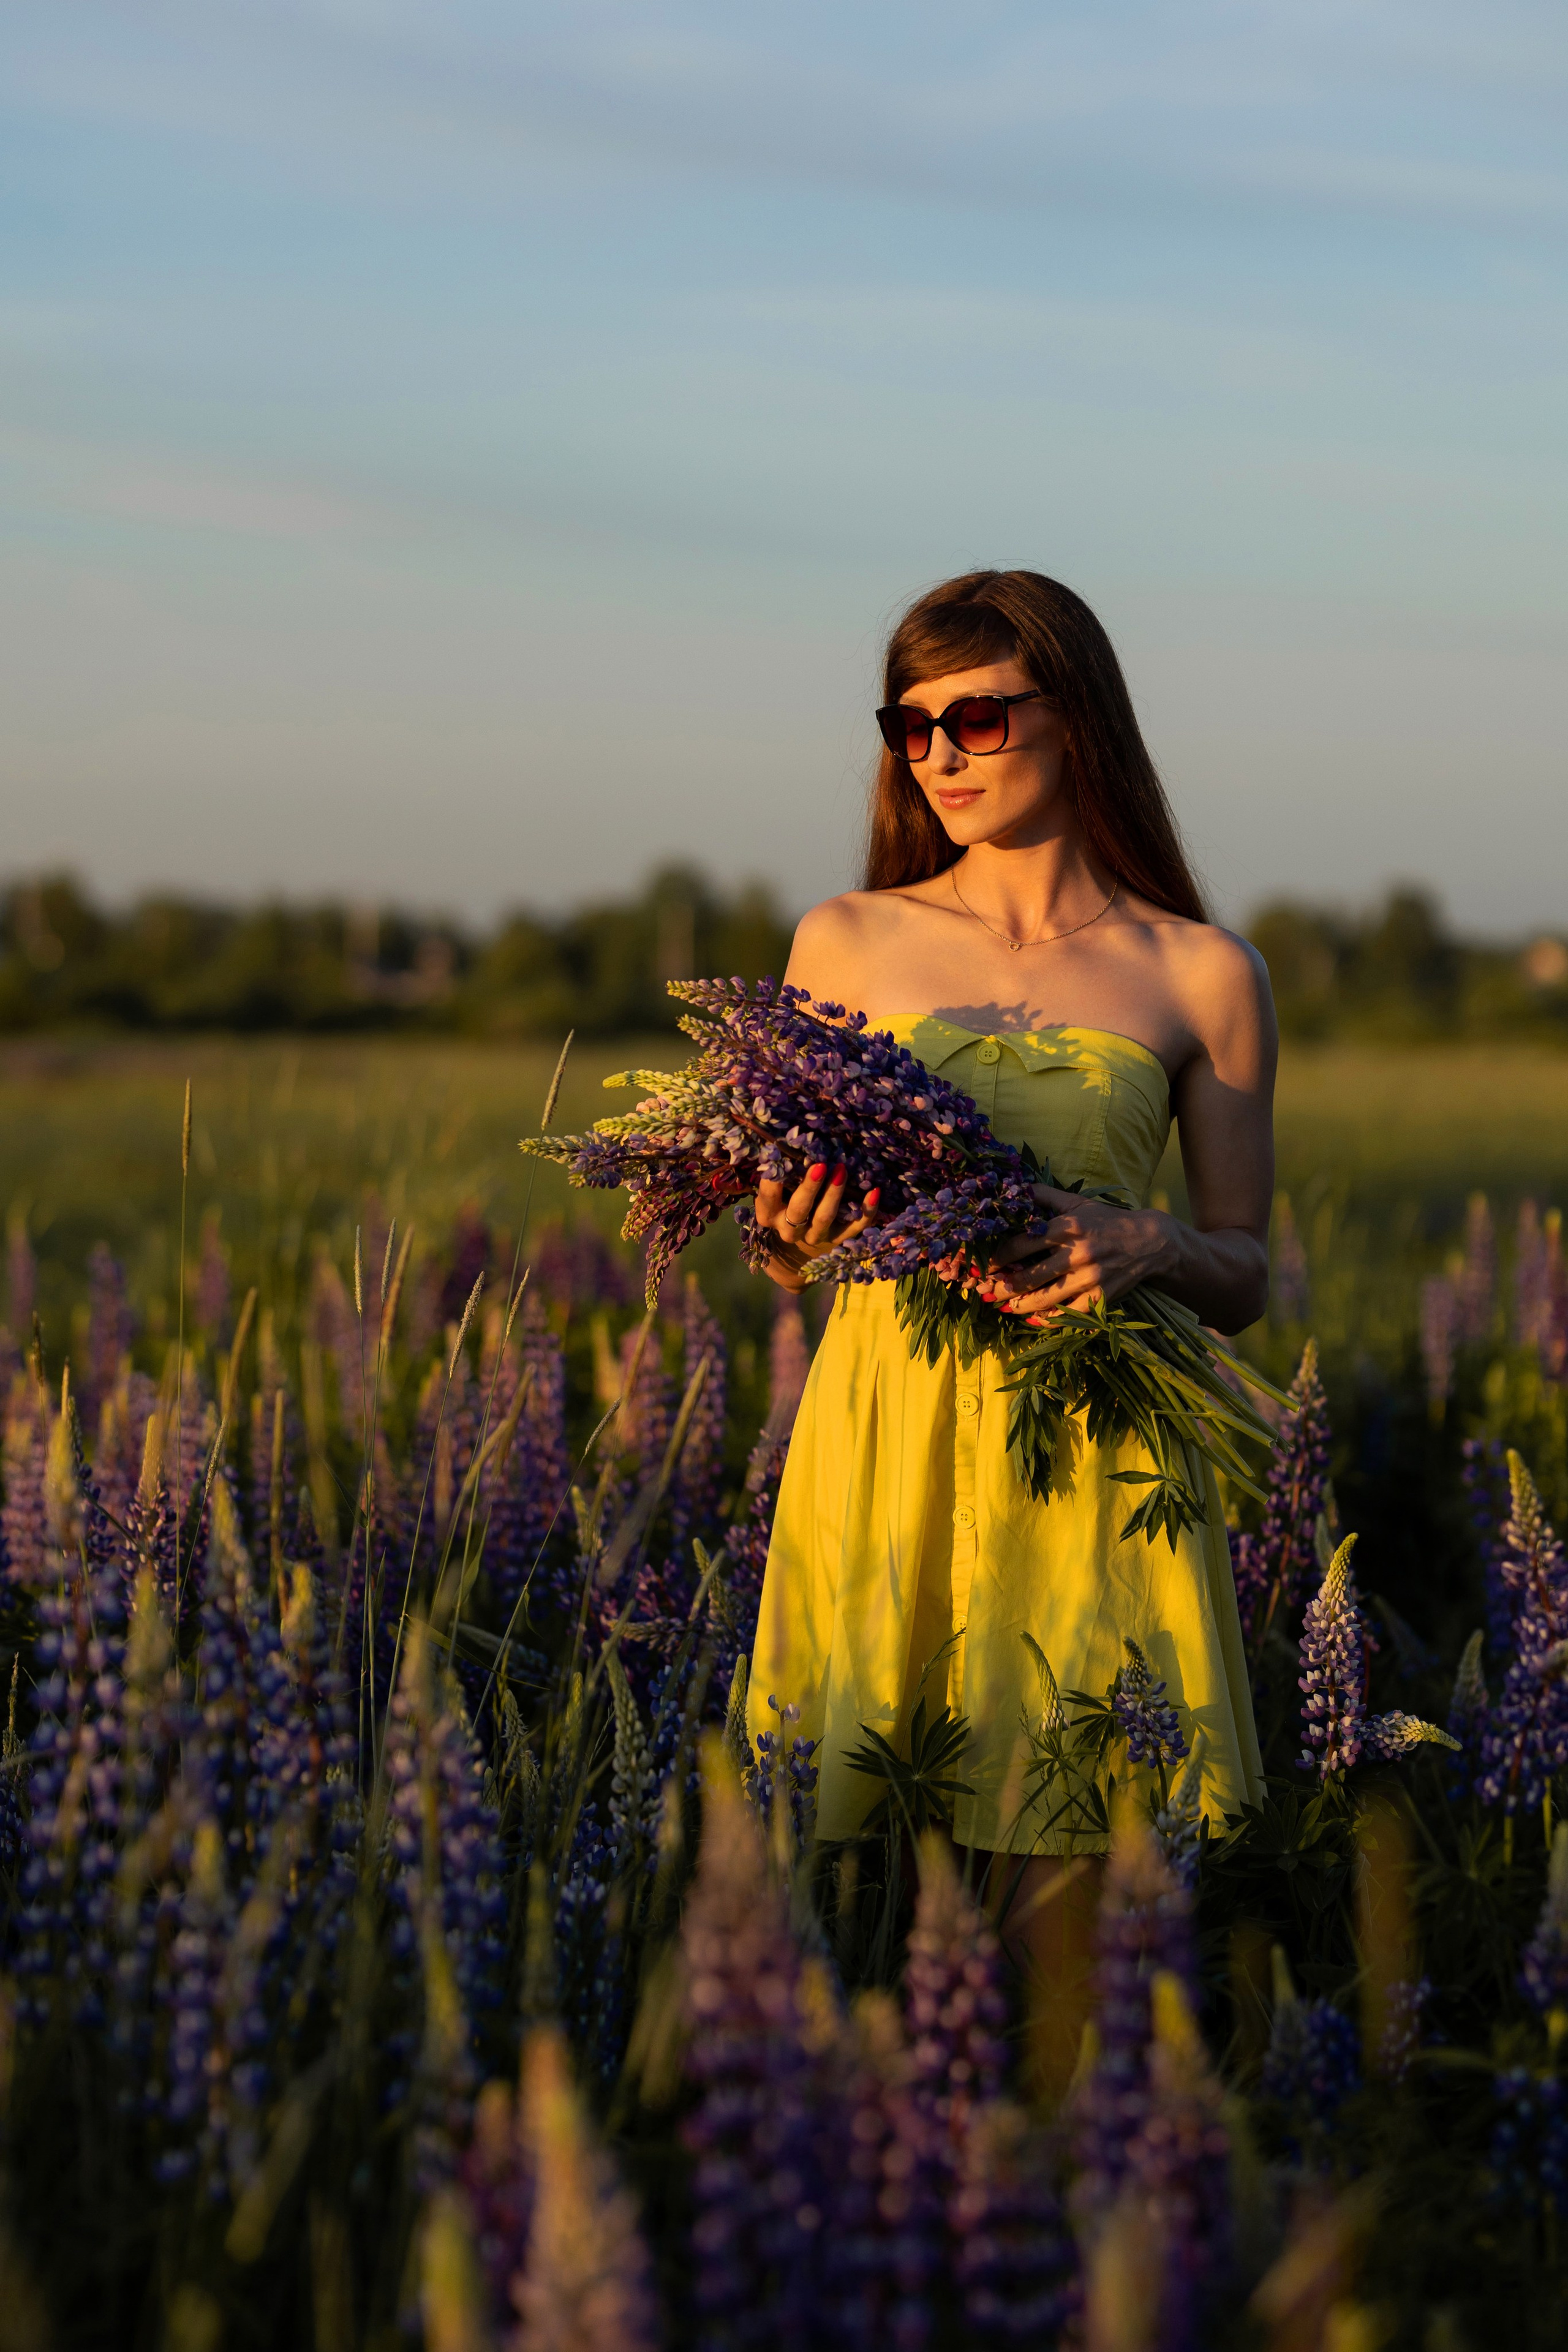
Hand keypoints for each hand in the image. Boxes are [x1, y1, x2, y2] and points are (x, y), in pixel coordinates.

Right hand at [753, 1163, 879, 1291]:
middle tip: (819, 1165)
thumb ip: (781, 1176)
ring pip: (824, 1218)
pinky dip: (867, 1211)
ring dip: (834, 1194)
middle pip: (799, 1210)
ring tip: (842, 1170)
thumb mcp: (776, 1194)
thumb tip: (788, 1144)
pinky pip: (855, 1227)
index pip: (768, 1198)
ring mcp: (815, 1236)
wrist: (798, 1248)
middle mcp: (790, 1230)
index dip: (773, 1181)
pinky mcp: (838, 1240)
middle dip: (810, 1187)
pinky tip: (874, 1192)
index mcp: (769, 1215)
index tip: (781, 1159)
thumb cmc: (785, 1204)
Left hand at [974, 1183, 1172, 1321]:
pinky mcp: (1101, 1297)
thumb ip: (1045, 1195)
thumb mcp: (1077, 1203)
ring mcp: (1090, 1278)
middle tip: (986, 1291)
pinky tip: (1035, 1317)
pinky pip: (1069, 1314)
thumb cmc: (1107, 1221)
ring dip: (1020, 1306)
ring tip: (1006, 1306)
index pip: (1022, 1244)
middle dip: (1003, 1286)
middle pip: (1029, 1276)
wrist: (1150, 1242)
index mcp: (1068, 1227)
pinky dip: (1050, 1318)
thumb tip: (1015, 1187)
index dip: (999, 1257)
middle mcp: (1078, 1253)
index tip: (984, 1265)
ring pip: (1046, 1299)